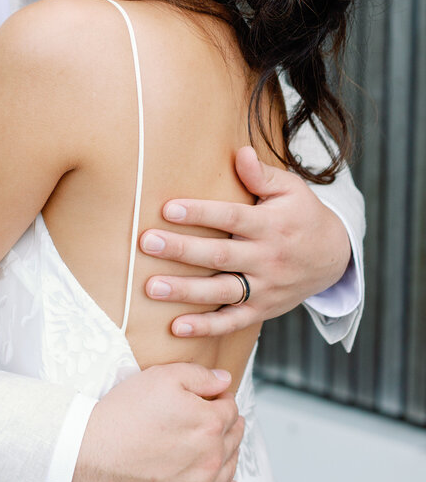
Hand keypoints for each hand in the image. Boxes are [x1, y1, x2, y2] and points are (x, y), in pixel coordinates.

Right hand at [71, 363, 241, 481]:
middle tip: (216, 418)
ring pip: (228, 467)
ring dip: (228, 452)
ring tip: (219, 443)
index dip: (222, 398)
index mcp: (209, 423)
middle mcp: (211, 457)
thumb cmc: (123, 415)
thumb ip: (199, 375)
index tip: (212, 397)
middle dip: (229, 424)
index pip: (230, 408)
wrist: (92, 456)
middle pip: (233, 437)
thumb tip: (225, 380)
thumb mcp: (161, 377)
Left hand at [140, 146, 351, 337]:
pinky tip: (177, 327)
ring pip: (222, 292)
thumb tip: (241, 153)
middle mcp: (267, 259)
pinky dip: (206, 328)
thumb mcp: (291, 189)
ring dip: (185, 291)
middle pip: (219, 256)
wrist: (334, 257)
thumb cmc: (301, 215)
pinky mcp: (262, 310)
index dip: (200, 213)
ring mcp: (265, 288)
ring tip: (152, 288)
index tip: (168, 208)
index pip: (231, 218)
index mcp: (271, 225)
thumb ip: (262, 174)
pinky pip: (233, 322)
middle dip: (181, 250)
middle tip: (147, 243)